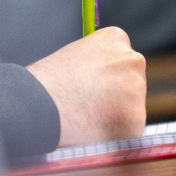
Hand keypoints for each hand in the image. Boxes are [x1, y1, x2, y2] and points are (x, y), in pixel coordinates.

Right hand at [26, 27, 146, 146]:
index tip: (90, 90)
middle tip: (89, 108)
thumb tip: (106, 86)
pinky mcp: (136, 118)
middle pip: (132, 84)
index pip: (122, 62)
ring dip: (116, 117)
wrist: (38, 103)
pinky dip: (114, 136)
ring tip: (85, 118)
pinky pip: (129, 132)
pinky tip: (92, 131)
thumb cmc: (46, 83)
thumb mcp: (74, 58)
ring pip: (132, 109)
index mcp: (116, 38)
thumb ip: (96, 66)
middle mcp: (132, 59)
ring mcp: (137, 88)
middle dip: (116, 98)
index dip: (105, 80)